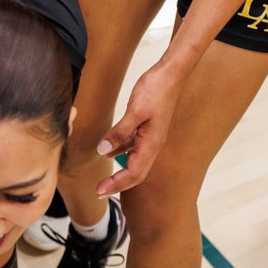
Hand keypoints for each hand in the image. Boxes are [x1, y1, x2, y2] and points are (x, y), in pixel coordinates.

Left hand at [94, 61, 182, 195]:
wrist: (169, 75)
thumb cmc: (155, 91)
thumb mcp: (135, 111)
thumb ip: (119, 132)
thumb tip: (103, 151)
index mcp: (152, 144)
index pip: (133, 173)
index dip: (115, 184)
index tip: (98, 191)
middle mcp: (152, 145)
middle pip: (135, 172)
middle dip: (117, 184)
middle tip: (98, 192)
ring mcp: (150, 137)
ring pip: (133, 161)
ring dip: (119, 171)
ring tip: (104, 179)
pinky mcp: (146, 127)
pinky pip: (132, 145)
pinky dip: (120, 151)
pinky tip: (108, 152)